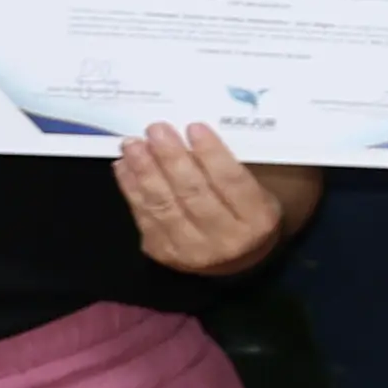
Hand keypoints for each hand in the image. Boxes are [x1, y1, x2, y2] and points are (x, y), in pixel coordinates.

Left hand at [116, 122, 317, 275]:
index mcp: (257, 219)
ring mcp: (192, 250)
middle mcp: (226, 239)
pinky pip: (145, 217)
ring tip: (133, 144)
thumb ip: (237, 165)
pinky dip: (131, 188)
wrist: (237, 259)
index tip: (193, 127)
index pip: (232, 182)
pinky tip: (125, 166)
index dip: (212, 154)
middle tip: (156, 130)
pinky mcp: (165, 252)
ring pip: (164, 206)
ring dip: (145, 171)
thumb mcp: (261, 189)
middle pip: (194, 194)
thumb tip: (194, 134)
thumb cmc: (248, 212)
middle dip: (171, 158)